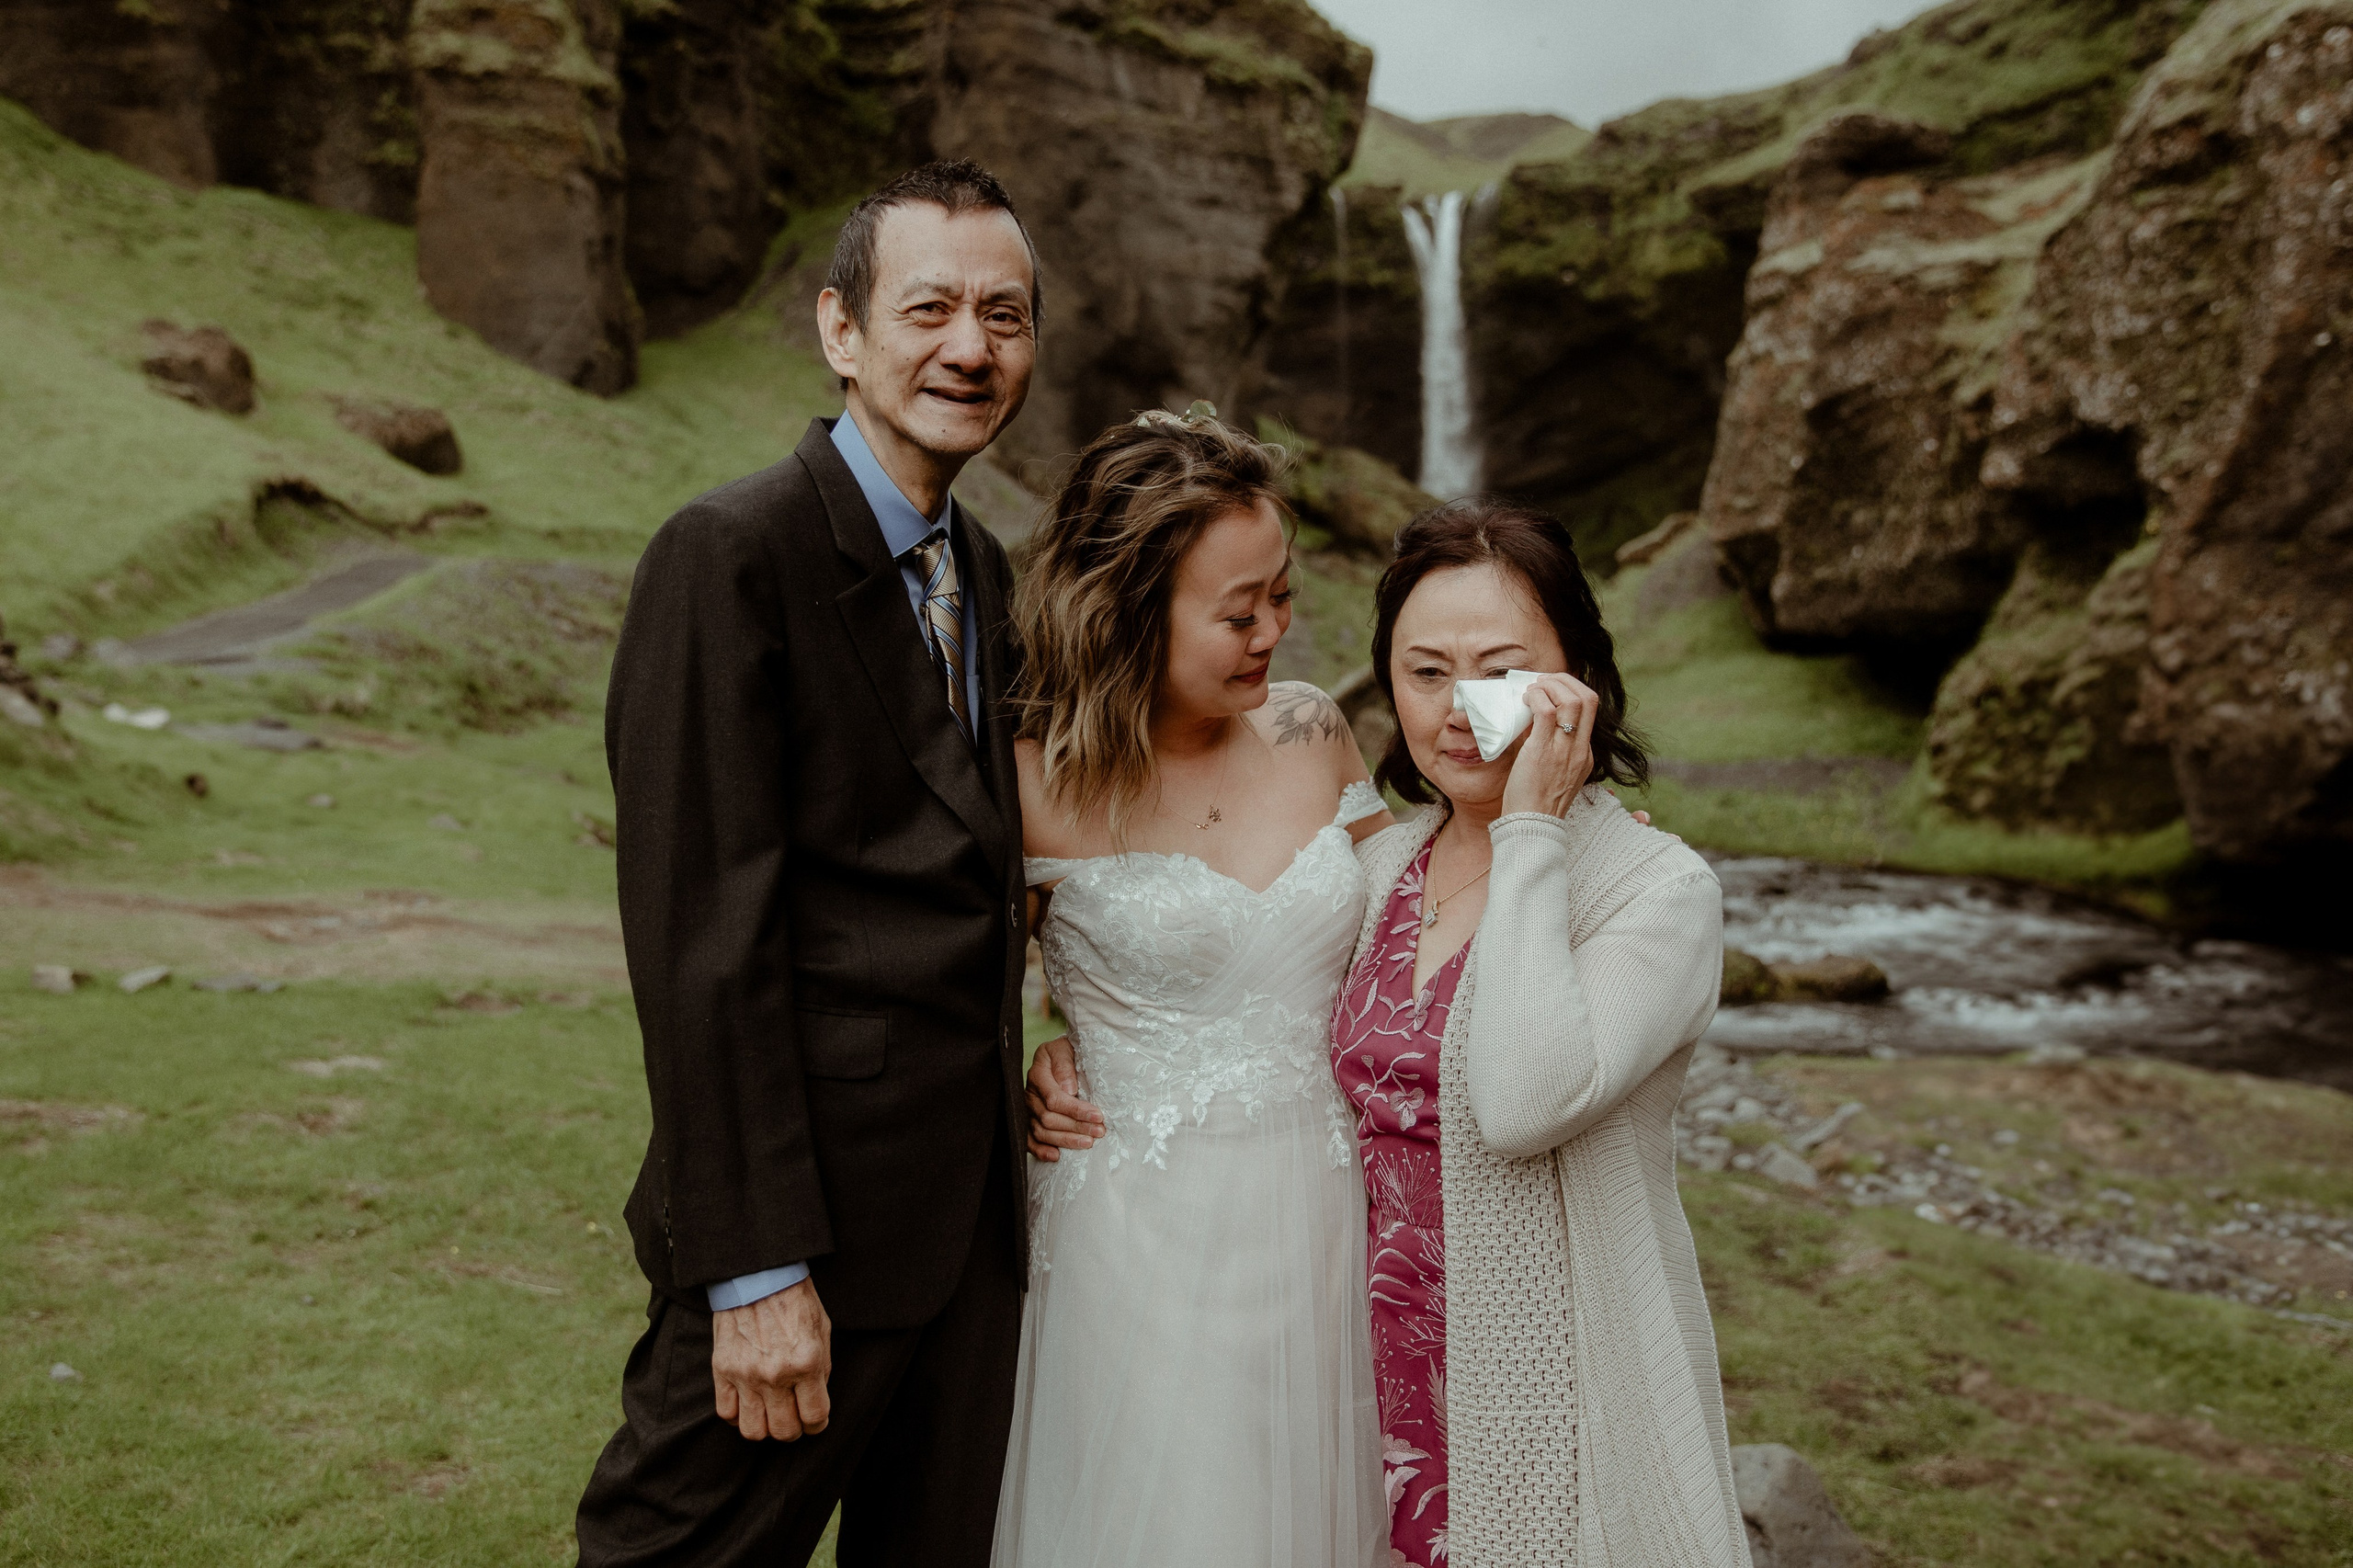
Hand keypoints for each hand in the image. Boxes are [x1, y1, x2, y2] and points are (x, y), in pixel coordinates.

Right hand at [711, 1279, 830, 1440]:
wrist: (759, 1275)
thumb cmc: (795, 1300)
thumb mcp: (822, 1331)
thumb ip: (820, 1370)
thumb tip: (814, 1401)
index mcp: (806, 1363)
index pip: (814, 1417)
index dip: (818, 1425)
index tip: (815, 1420)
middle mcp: (775, 1374)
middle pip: (784, 1431)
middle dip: (793, 1430)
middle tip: (794, 1419)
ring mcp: (746, 1374)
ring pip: (753, 1431)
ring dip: (765, 1428)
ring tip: (770, 1414)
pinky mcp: (722, 1369)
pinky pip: (726, 1413)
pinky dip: (738, 1415)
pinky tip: (749, 1403)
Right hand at [1026, 1035, 1104, 1161]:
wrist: (1058, 1055)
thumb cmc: (1067, 1052)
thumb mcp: (1066, 1049)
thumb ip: (1065, 1065)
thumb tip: (1068, 1089)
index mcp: (1038, 1074)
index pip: (1055, 1099)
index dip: (1077, 1110)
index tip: (1098, 1116)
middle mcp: (1030, 1094)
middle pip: (1049, 1118)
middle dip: (1076, 1127)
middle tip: (1100, 1132)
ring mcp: (1027, 1110)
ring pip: (1041, 1131)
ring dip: (1065, 1140)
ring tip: (1088, 1143)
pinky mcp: (1028, 1121)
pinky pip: (1029, 1140)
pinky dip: (1040, 1151)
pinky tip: (1056, 1156)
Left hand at [1501, 672, 1599, 818]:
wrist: (1531, 826)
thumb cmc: (1535, 803)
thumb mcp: (1554, 773)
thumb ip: (1549, 748)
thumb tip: (1529, 722)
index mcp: (1585, 754)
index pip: (1590, 710)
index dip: (1571, 691)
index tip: (1551, 689)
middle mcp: (1580, 749)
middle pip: (1589, 699)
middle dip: (1566, 681)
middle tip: (1544, 682)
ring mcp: (1565, 750)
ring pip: (1572, 700)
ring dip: (1550, 685)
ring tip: (1533, 689)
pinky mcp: (1543, 751)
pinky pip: (1546, 712)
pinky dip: (1536, 698)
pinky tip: (1525, 700)